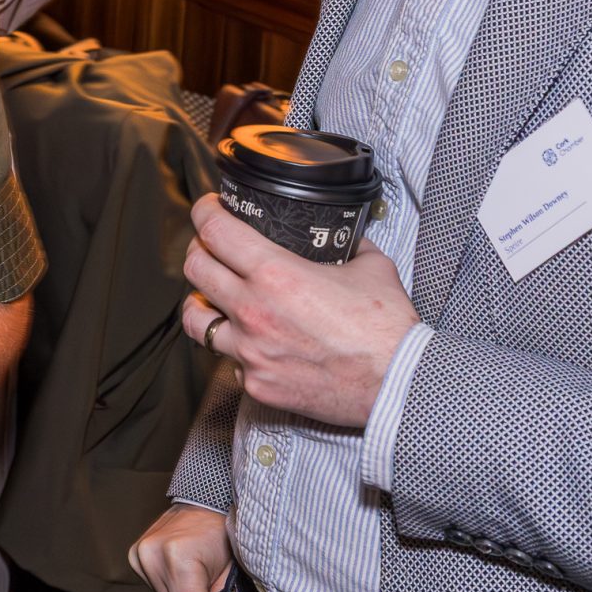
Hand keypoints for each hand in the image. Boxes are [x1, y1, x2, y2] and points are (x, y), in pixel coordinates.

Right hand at [129, 504, 231, 591]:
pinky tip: (179, 566)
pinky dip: (167, 581)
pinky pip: (152, 583)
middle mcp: (153, 554)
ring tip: (193, 573)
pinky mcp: (134, 553)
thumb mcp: (227, 573)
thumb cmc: (221, 535)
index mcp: (178, 557)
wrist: (204, 502)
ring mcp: (140, 552)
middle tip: (205, 586)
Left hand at [181, 195, 418, 427]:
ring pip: (196, 320)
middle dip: (198, 250)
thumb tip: (348, 236)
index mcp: (276, 274)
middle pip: (195, 269)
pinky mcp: (257, 384)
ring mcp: (250, 351)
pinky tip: (251, 341)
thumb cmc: (385, 329)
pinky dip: (235, 347)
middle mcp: (253, 311)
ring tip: (212, 297)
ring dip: (201, 302)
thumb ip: (351, 245)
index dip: (205, 211)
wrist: (396, 384)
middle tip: (209, 247)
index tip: (209, 208)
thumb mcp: (370, 266)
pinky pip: (228, 360)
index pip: (216, 231)